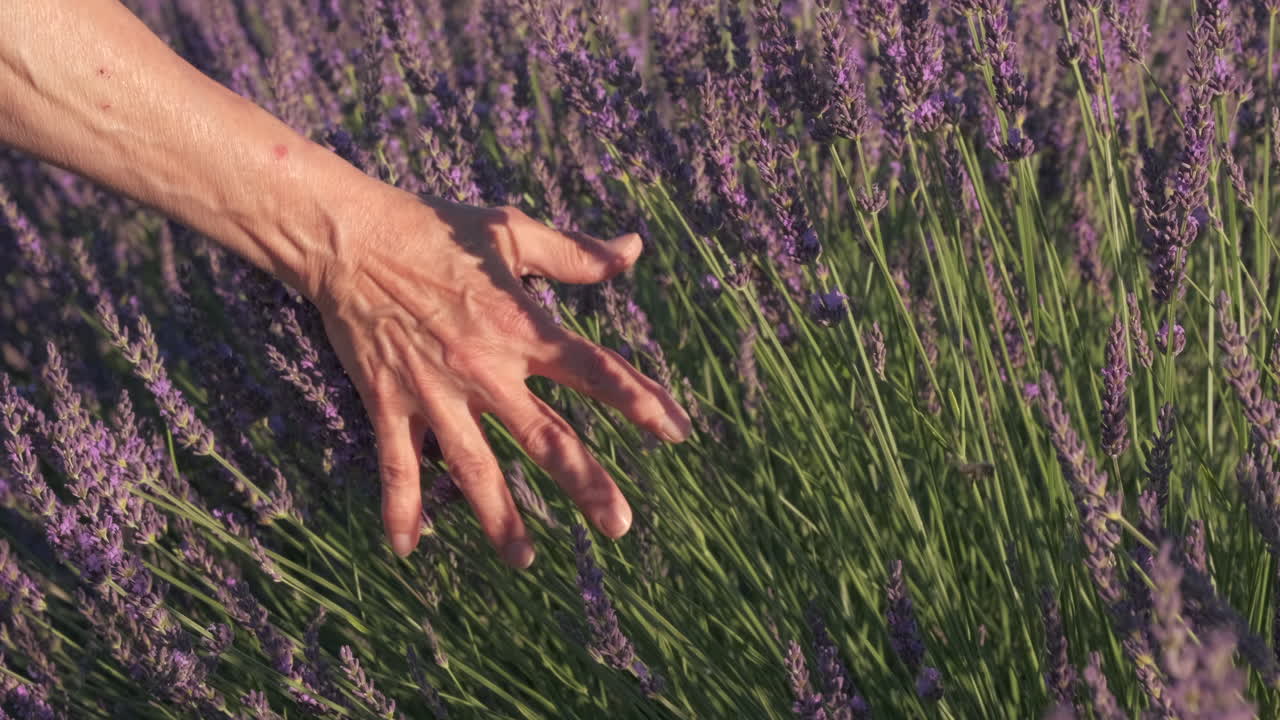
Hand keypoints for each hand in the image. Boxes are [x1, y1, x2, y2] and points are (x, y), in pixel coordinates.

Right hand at [313, 186, 691, 567]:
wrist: (350, 238)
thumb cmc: (434, 228)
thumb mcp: (511, 232)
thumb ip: (575, 253)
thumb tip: (633, 249)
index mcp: (520, 327)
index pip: (594, 371)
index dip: (640, 401)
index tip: (677, 432)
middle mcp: (484, 367)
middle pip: (544, 436)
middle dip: (585, 483)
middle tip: (620, 525)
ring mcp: (436, 391)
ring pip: (474, 467)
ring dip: (499, 517)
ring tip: (525, 560)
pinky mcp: (390, 402)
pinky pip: (397, 465)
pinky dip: (400, 507)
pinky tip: (407, 549)